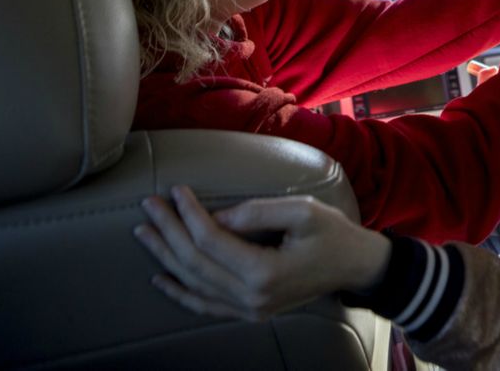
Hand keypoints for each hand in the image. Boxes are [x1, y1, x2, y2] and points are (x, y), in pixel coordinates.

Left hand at [134, 186, 389, 321]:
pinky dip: (180, 292)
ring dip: (166, 256)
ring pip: (194, 283)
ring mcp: (249, 309)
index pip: (211, 240)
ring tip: (145, 232)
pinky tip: (161, 278)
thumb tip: (215, 217)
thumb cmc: (332, 233)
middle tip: (148, 205)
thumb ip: (256, 212)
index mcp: (264, 272)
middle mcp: (251, 297)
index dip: (188, 213)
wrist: (354, 266)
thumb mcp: (302, 211)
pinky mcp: (250, 311)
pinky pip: (206, 304)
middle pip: (195, 262)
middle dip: (168, 231)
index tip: (176, 189)